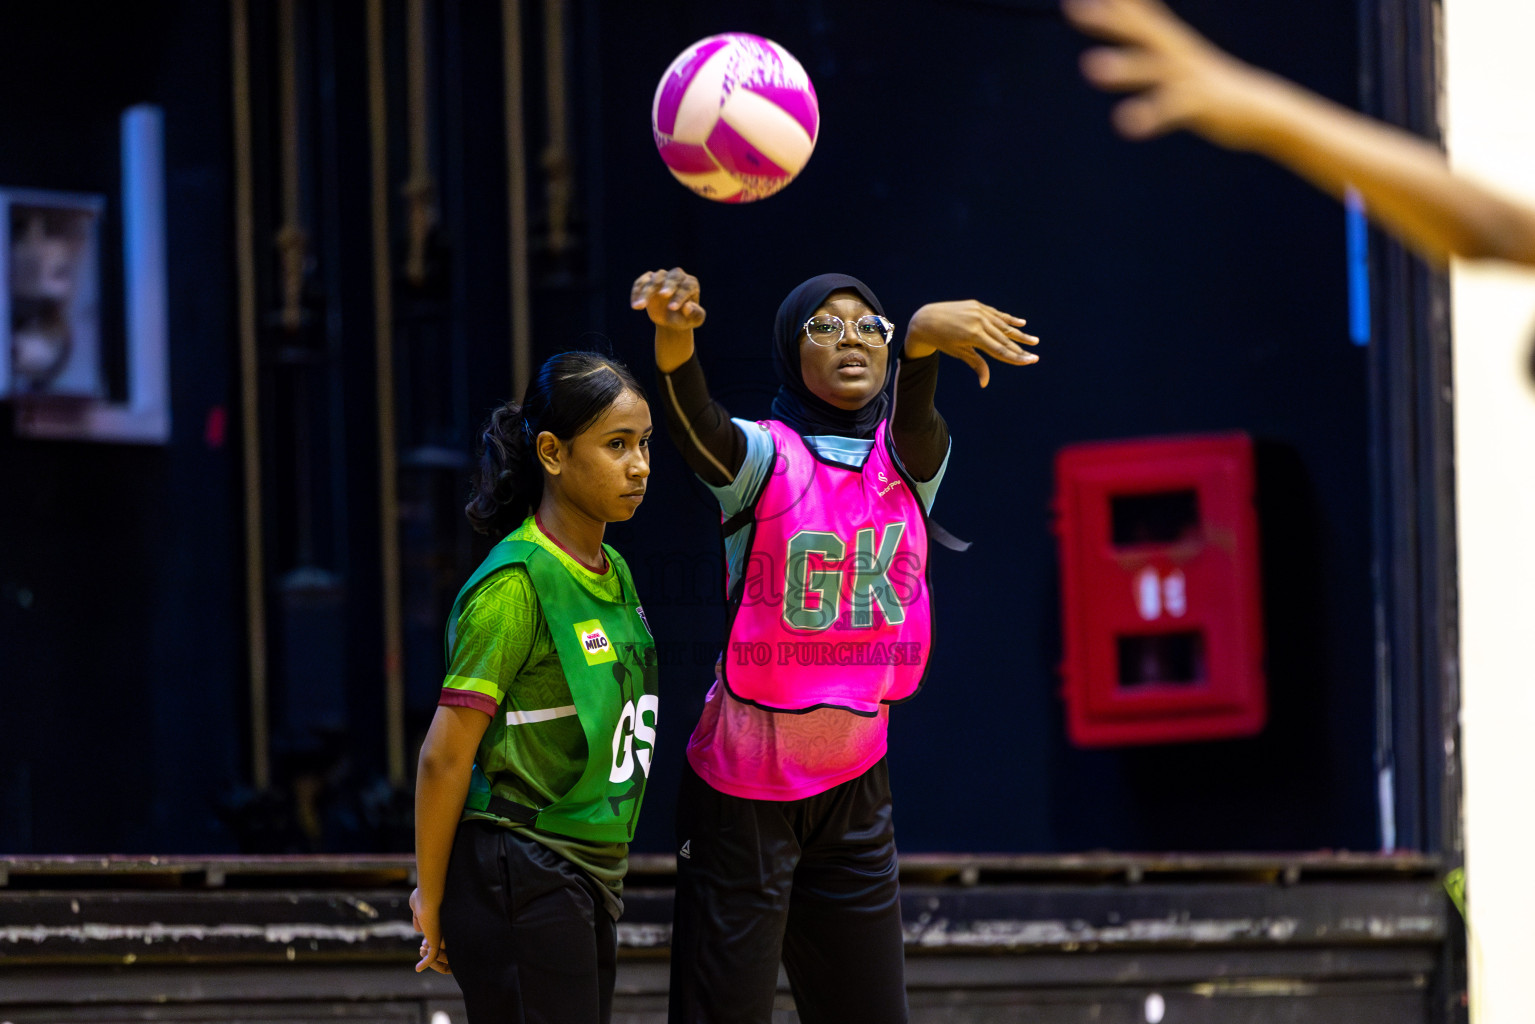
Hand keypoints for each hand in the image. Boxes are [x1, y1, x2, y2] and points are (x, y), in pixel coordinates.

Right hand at [409, 886, 451, 974]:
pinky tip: (418, 969)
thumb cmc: (423, 895)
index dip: (430, 937)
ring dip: (426, 956)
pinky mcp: (437, 942)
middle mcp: (446, 929)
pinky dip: (425, 963)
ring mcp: (442, 936)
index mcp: (445, 920)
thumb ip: (418, 917)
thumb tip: (418, 929)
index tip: (423, 941)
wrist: (429, 894)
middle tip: (421, 949)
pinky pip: (432, 957)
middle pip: (439, 944)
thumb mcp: (418, 905)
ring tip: (420, 954)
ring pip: (435, 951)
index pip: (438, 934)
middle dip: (430, 948)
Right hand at [631, 267, 705, 329]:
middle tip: (663, 295)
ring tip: (640, 306)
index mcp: (691, 284)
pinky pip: (640, 282)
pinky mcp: (648, 280)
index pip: (687, 286)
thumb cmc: (686, 319)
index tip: (673, 308)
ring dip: (646, 292)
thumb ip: (695, 314)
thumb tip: (687, 307)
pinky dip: (636, 292)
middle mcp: (677, 277)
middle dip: (668, 285)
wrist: (671, 321)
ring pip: (654, 279)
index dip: (680, 296)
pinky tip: (634, 305)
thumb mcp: (695, 320)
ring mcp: (662, 277)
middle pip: (673, 277)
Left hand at [903, 300, 1037, 387]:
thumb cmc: (942, 340)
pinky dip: (1008, 319)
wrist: (927, 319)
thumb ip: (976, 364)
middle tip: (1035, 356)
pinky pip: (996, 314)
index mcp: (974, 335)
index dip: (1016, 357)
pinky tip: (1022, 322)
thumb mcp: (959, 353)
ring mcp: (979, 311)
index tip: (1030, 361)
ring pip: (1003, 325)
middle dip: (1021, 349)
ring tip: (1034, 341)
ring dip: (1019, 334)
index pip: (1000, 350)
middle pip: (1005, 339)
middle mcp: (979, 321)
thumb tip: (984, 383)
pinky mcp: (977, 305)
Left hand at [1062, 0, 1273, 148]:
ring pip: (1152, 67)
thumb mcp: (1180, 57)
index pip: (1139, 13)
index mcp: (1171, 41)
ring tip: (1088, 66)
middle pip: (1140, 30)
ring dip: (1122, 66)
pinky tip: (1124, 123)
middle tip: (1074, 9)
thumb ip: (1154, 38)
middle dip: (1108, 19)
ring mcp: (1190, 77)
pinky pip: (1171, 110)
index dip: (1114, 0)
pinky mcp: (1200, 104)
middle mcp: (1178, 52)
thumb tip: (1135, 18)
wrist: (1262, 109)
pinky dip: (1149, 115)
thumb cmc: (1211, 85)